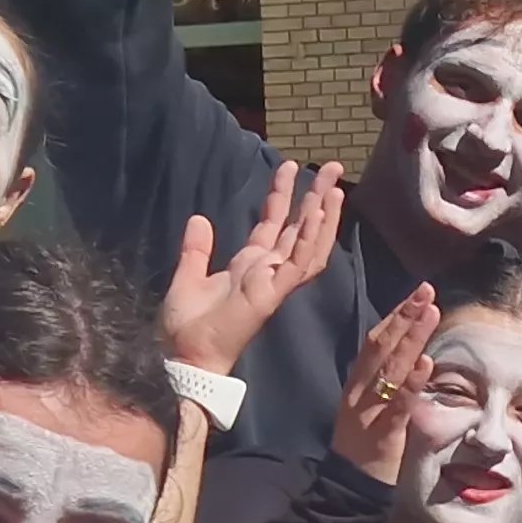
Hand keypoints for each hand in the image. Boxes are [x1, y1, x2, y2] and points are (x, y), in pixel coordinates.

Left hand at [163, 158, 344, 373]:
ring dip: (323, 216)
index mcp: (250, 266)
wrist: (186, 355)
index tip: (290, 167)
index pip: (275, 224)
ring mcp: (274, 282)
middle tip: (332, 167)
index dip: (284, 195)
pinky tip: (318, 216)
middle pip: (300, 229)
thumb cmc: (187, 325)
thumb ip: (196, 248)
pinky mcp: (272, 294)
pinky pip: (298, 264)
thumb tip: (199, 218)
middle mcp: (268, 271)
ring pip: (308, 245)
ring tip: (335, 188)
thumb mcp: (188, 276)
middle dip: (317, 198)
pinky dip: (310, 240)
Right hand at [334, 284, 437, 483]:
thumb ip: (387, 386)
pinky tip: (425, 363)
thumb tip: (411, 358)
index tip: (416, 295)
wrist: (347, 492)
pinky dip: (412, 383)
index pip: (375, 343)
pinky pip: (398, 405)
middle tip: (426, 291)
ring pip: (390, 369)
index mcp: (357, 385)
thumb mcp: (372, 411)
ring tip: (430, 312)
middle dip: (404, 317)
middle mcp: (359, 393)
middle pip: (381, 347)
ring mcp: (369, 412)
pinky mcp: (382, 434)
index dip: (395, 317)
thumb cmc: (366, 451)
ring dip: (411, 338)